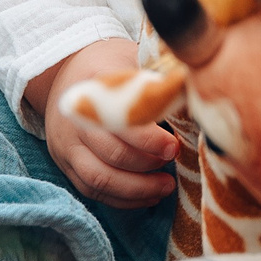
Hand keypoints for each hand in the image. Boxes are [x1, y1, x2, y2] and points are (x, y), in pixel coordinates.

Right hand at [29, 38, 178, 209]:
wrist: (66, 73)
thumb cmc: (110, 68)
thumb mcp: (131, 61)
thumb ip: (156, 81)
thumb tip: (194, 97)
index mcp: (91, 93)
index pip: (119, 123)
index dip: (149, 139)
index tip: (173, 146)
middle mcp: (74, 124)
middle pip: (109, 155)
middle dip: (146, 166)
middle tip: (172, 166)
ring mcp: (67, 148)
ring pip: (98, 180)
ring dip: (136, 190)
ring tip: (166, 187)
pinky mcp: (67, 166)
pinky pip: (92, 191)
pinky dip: (122, 199)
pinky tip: (148, 196)